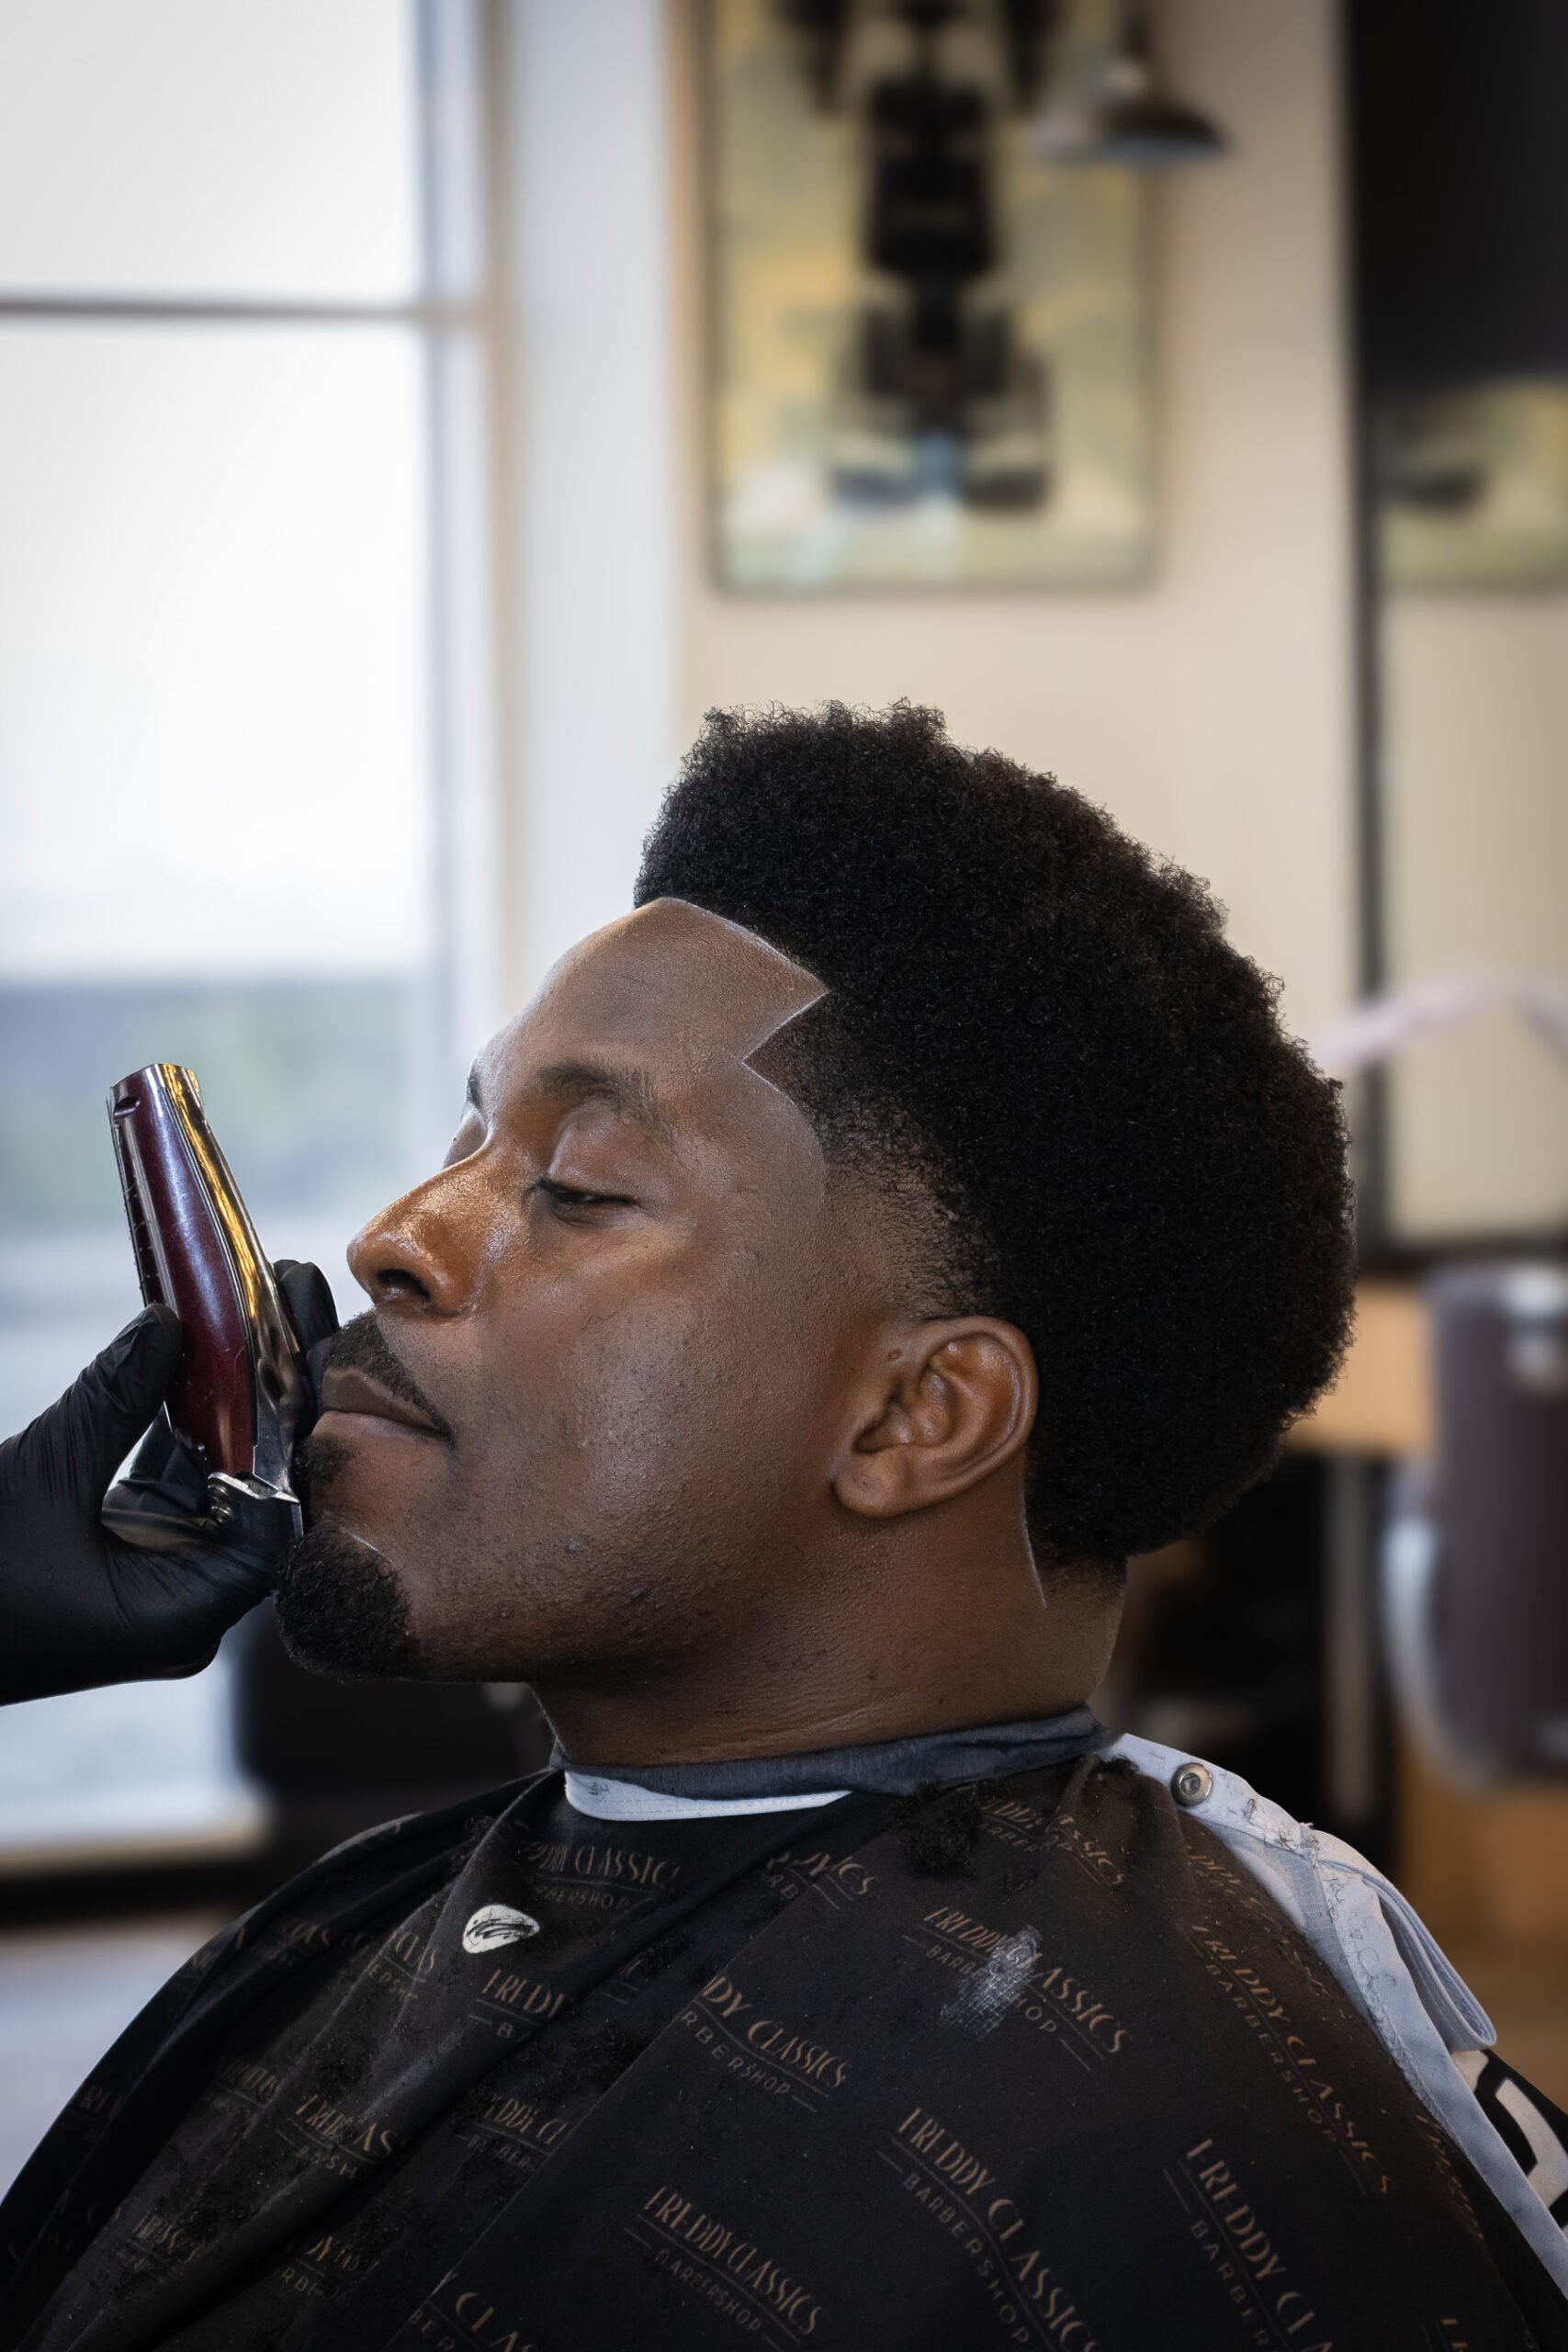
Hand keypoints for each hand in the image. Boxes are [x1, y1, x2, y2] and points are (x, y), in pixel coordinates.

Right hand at [0, 1261, 339, 1704]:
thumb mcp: (40, 1476)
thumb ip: (112, 1401)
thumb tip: (172, 1322)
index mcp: (187, 1613)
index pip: (286, 1506)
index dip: (302, 1410)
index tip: (303, 1324)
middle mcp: (188, 1603)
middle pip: (264, 1478)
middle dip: (273, 1383)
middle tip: (289, 1287)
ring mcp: (157, 1580)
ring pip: (219, 1470)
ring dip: (231, 1390)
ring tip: (254, 1299)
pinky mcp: (121, 1554)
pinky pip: (174, 1478)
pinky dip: (183, 1419)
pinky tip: (201, 1350)